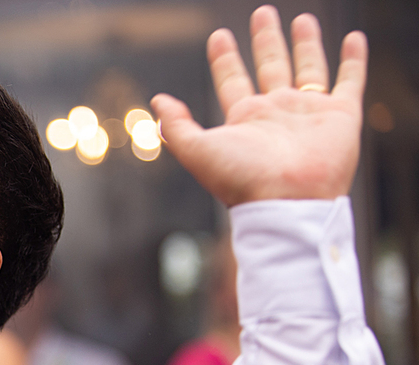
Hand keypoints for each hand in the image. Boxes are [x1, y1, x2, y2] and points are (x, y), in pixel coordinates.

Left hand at [152, 6, 366, 205]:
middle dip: (265, 40)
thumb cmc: (241, 179)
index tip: (218, 36)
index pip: (232, 80)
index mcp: (244, 119)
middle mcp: (276, 113)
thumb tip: (157, 100)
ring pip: (308, 67)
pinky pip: (350, 80)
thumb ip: (177, 126)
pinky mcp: (341, 114)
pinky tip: (353, 39)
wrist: (287, 200)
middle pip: (270, 67)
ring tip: (301, 18)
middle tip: (261, 13)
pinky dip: (353, 59)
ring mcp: (309, 112)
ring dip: (305, 43)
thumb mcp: (198, 150)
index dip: (224, 59)